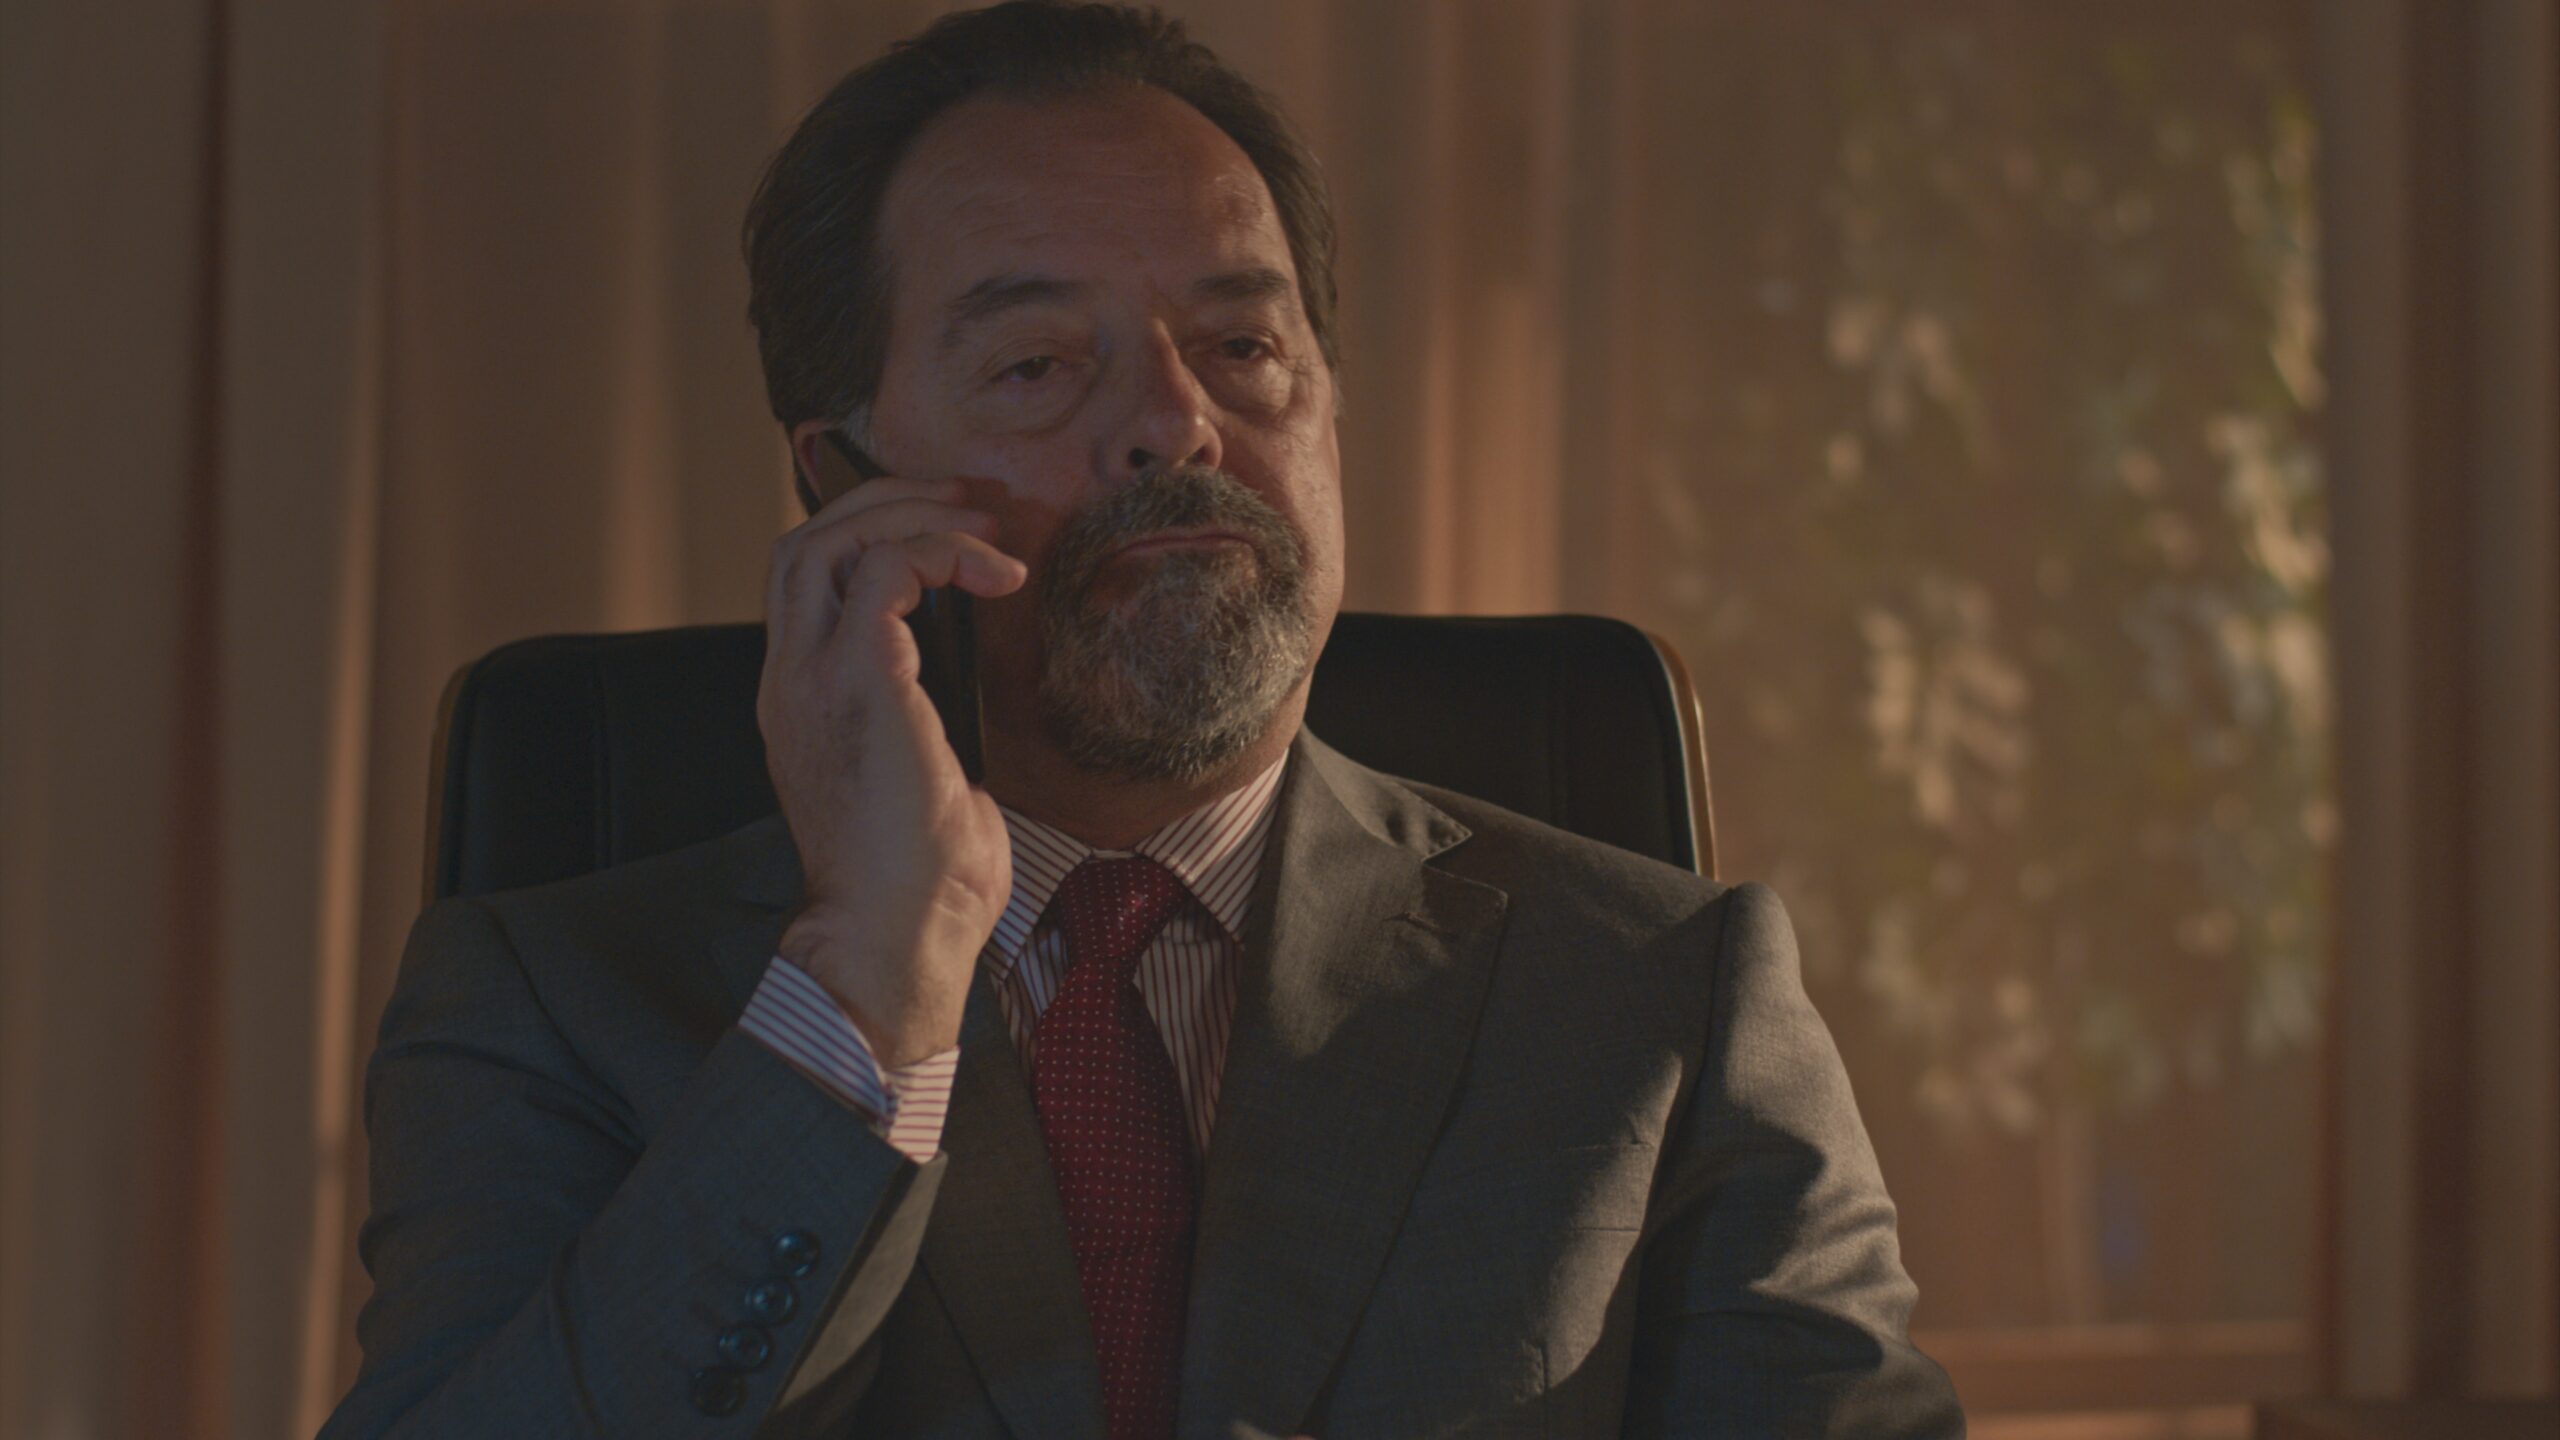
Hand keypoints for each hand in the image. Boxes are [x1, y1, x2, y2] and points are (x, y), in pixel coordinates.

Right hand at [757, 474, 1026, 1067]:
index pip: (805, 588)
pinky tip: (997, 576)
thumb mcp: (923, 778)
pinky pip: (888, 568)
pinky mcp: (859, 677)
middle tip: (966, 502)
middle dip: (884, 503)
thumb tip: (972, 685)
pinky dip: (945, 552)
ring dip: (912, 514)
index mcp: (800, 705)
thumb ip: (925, 722)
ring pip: (829, 540)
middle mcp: (791, 682)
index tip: (952, 535)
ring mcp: (813, 677)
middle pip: (802, 545)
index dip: (869, 539)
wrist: (897, 933)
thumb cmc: (922, 883)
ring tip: (984, 525)